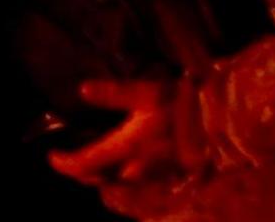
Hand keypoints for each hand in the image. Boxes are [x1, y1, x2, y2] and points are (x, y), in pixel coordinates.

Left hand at [47, 78, 183, 186]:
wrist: (221, 122)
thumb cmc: (181, 104)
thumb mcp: (145, 93)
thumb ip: (113, 93)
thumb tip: (82, 89)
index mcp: (126, 147)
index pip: (86, 163)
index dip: (65, 163)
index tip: (52, 157)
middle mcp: (136, 169)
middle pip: (100, 179)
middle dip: (84, 172)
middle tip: (72, 160)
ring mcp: (154, 177)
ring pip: (119, 185)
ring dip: (105, 176)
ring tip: (96, 164)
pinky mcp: (169, 177)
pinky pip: (138, 185)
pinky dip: (125, 177)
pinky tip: (126, 165)